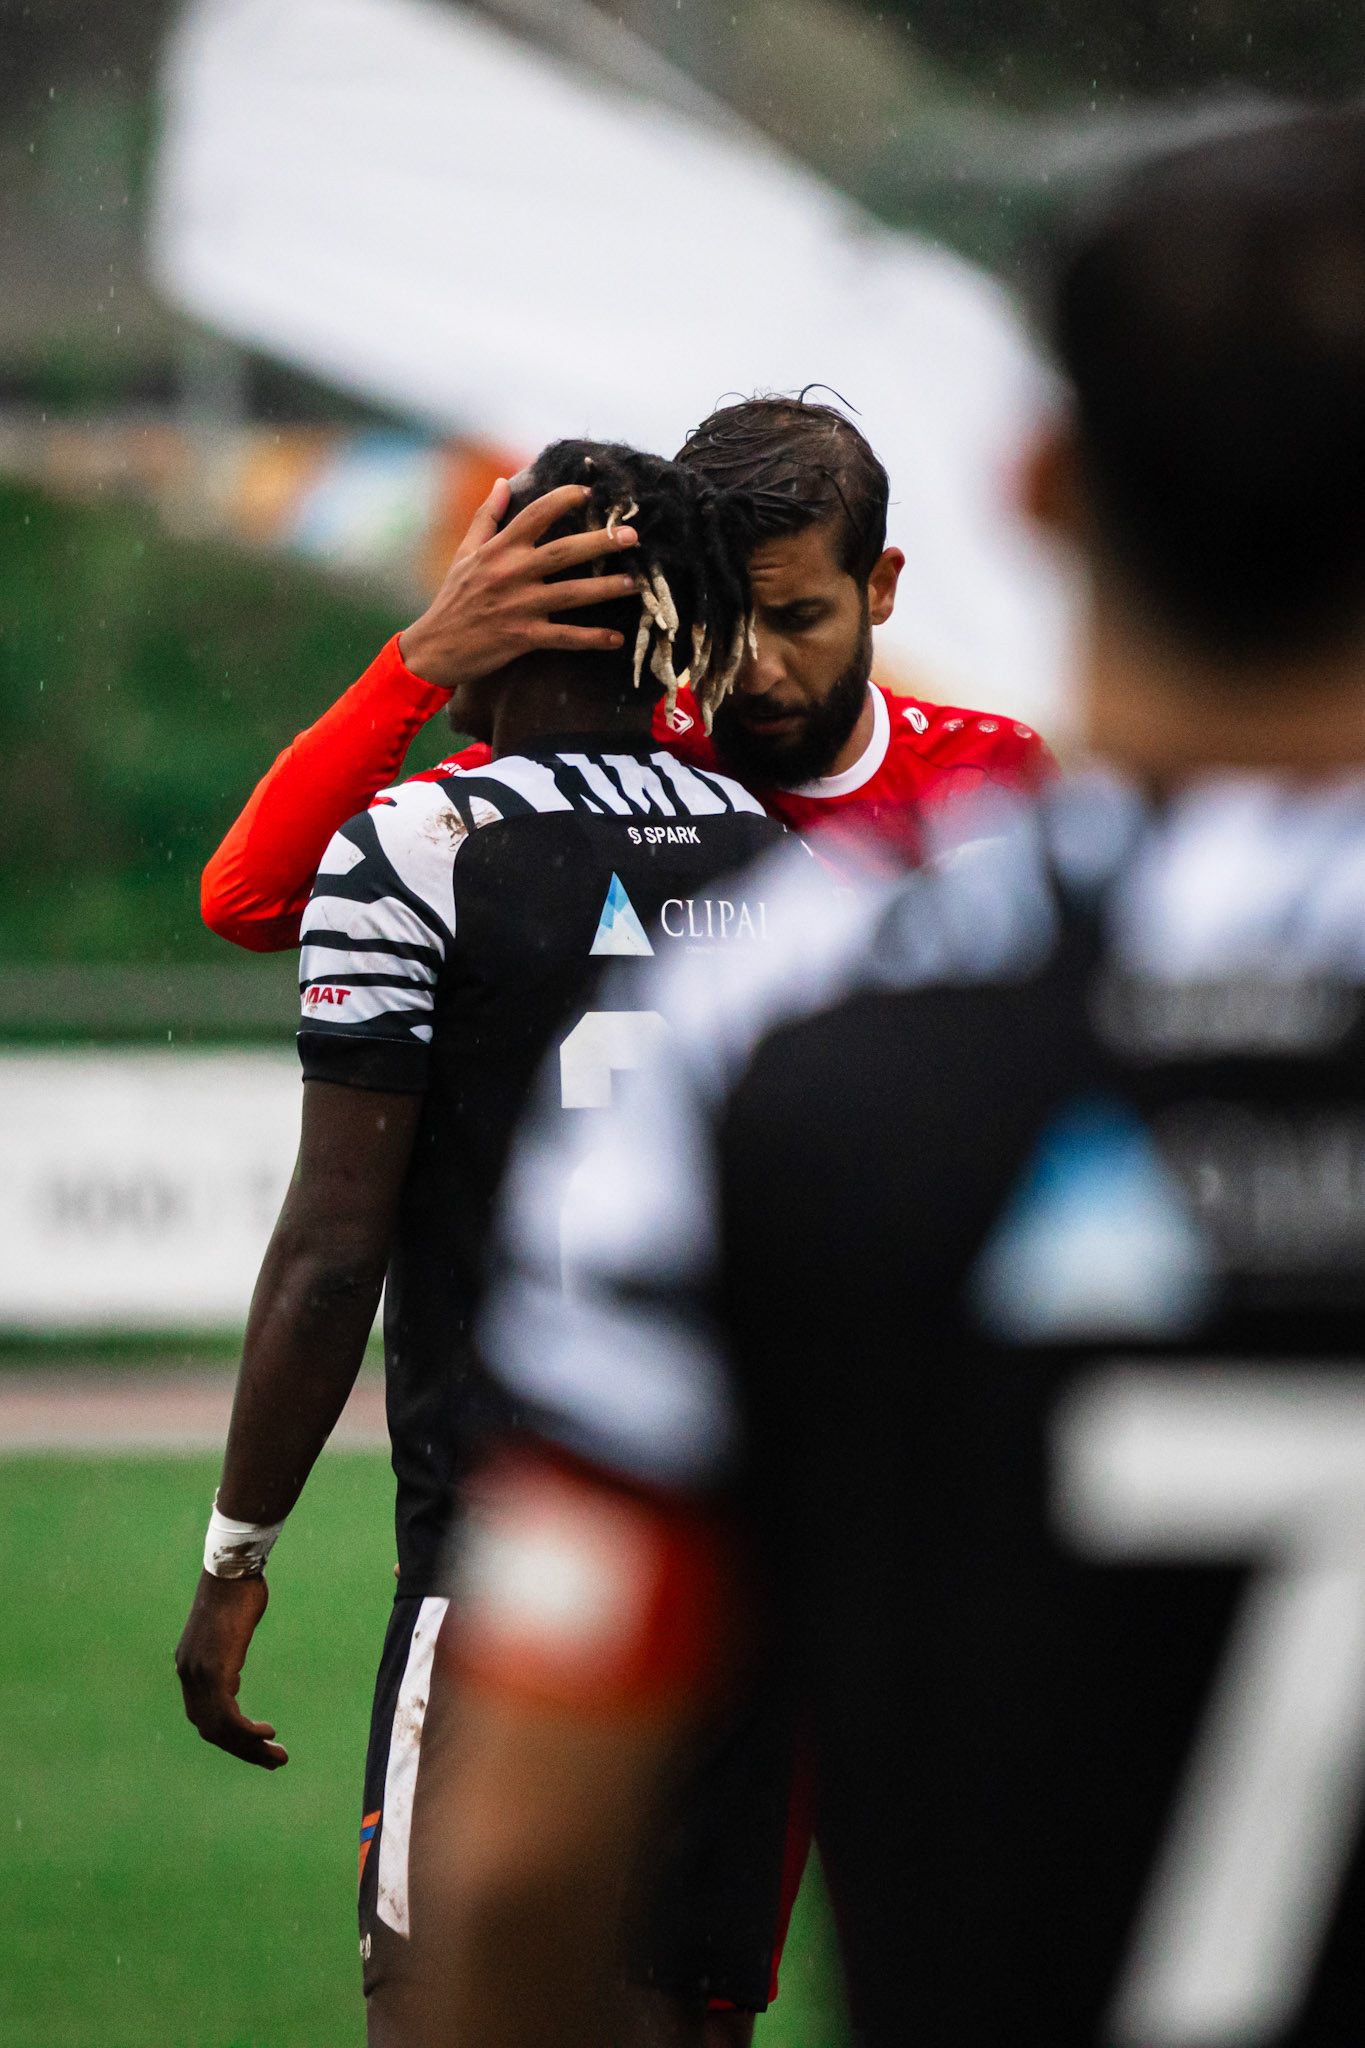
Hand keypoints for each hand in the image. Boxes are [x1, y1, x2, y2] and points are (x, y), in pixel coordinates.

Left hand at [175, 1569, 287, 1769]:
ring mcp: (198, 1674)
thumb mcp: (228, 1630)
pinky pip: (228, 1716)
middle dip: (242, 1750)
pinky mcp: (215, 1671)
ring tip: (278, 1756)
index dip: (228, 1736)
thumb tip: (231, 1672)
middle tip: (272, 1762)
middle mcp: (188, 1675)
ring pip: (220, 1729)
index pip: (203, 1716)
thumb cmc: (237, 1591)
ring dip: (250, 1748)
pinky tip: (268, 1733)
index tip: (253, 1744)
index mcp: (189, 1666)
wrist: (232, 1570)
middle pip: (211, 1729)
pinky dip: (248, 1732)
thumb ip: (226, 1655)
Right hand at [398, 480, 638, 691]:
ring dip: (604, 589)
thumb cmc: (453, 598)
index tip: (589, 492)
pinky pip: (564, 637)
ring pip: (570, 594)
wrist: (435, 648)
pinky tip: (616, 638)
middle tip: (632, 536)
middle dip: (600, 542)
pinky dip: (590, 638)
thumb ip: (487, 516)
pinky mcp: (522, 637)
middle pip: (563, 552)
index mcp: (499, 549)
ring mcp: (518, 606)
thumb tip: (502, 482)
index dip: (562, 500)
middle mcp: (511, 573)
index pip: (535, 515)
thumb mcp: (465, 552)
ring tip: (633, 584)